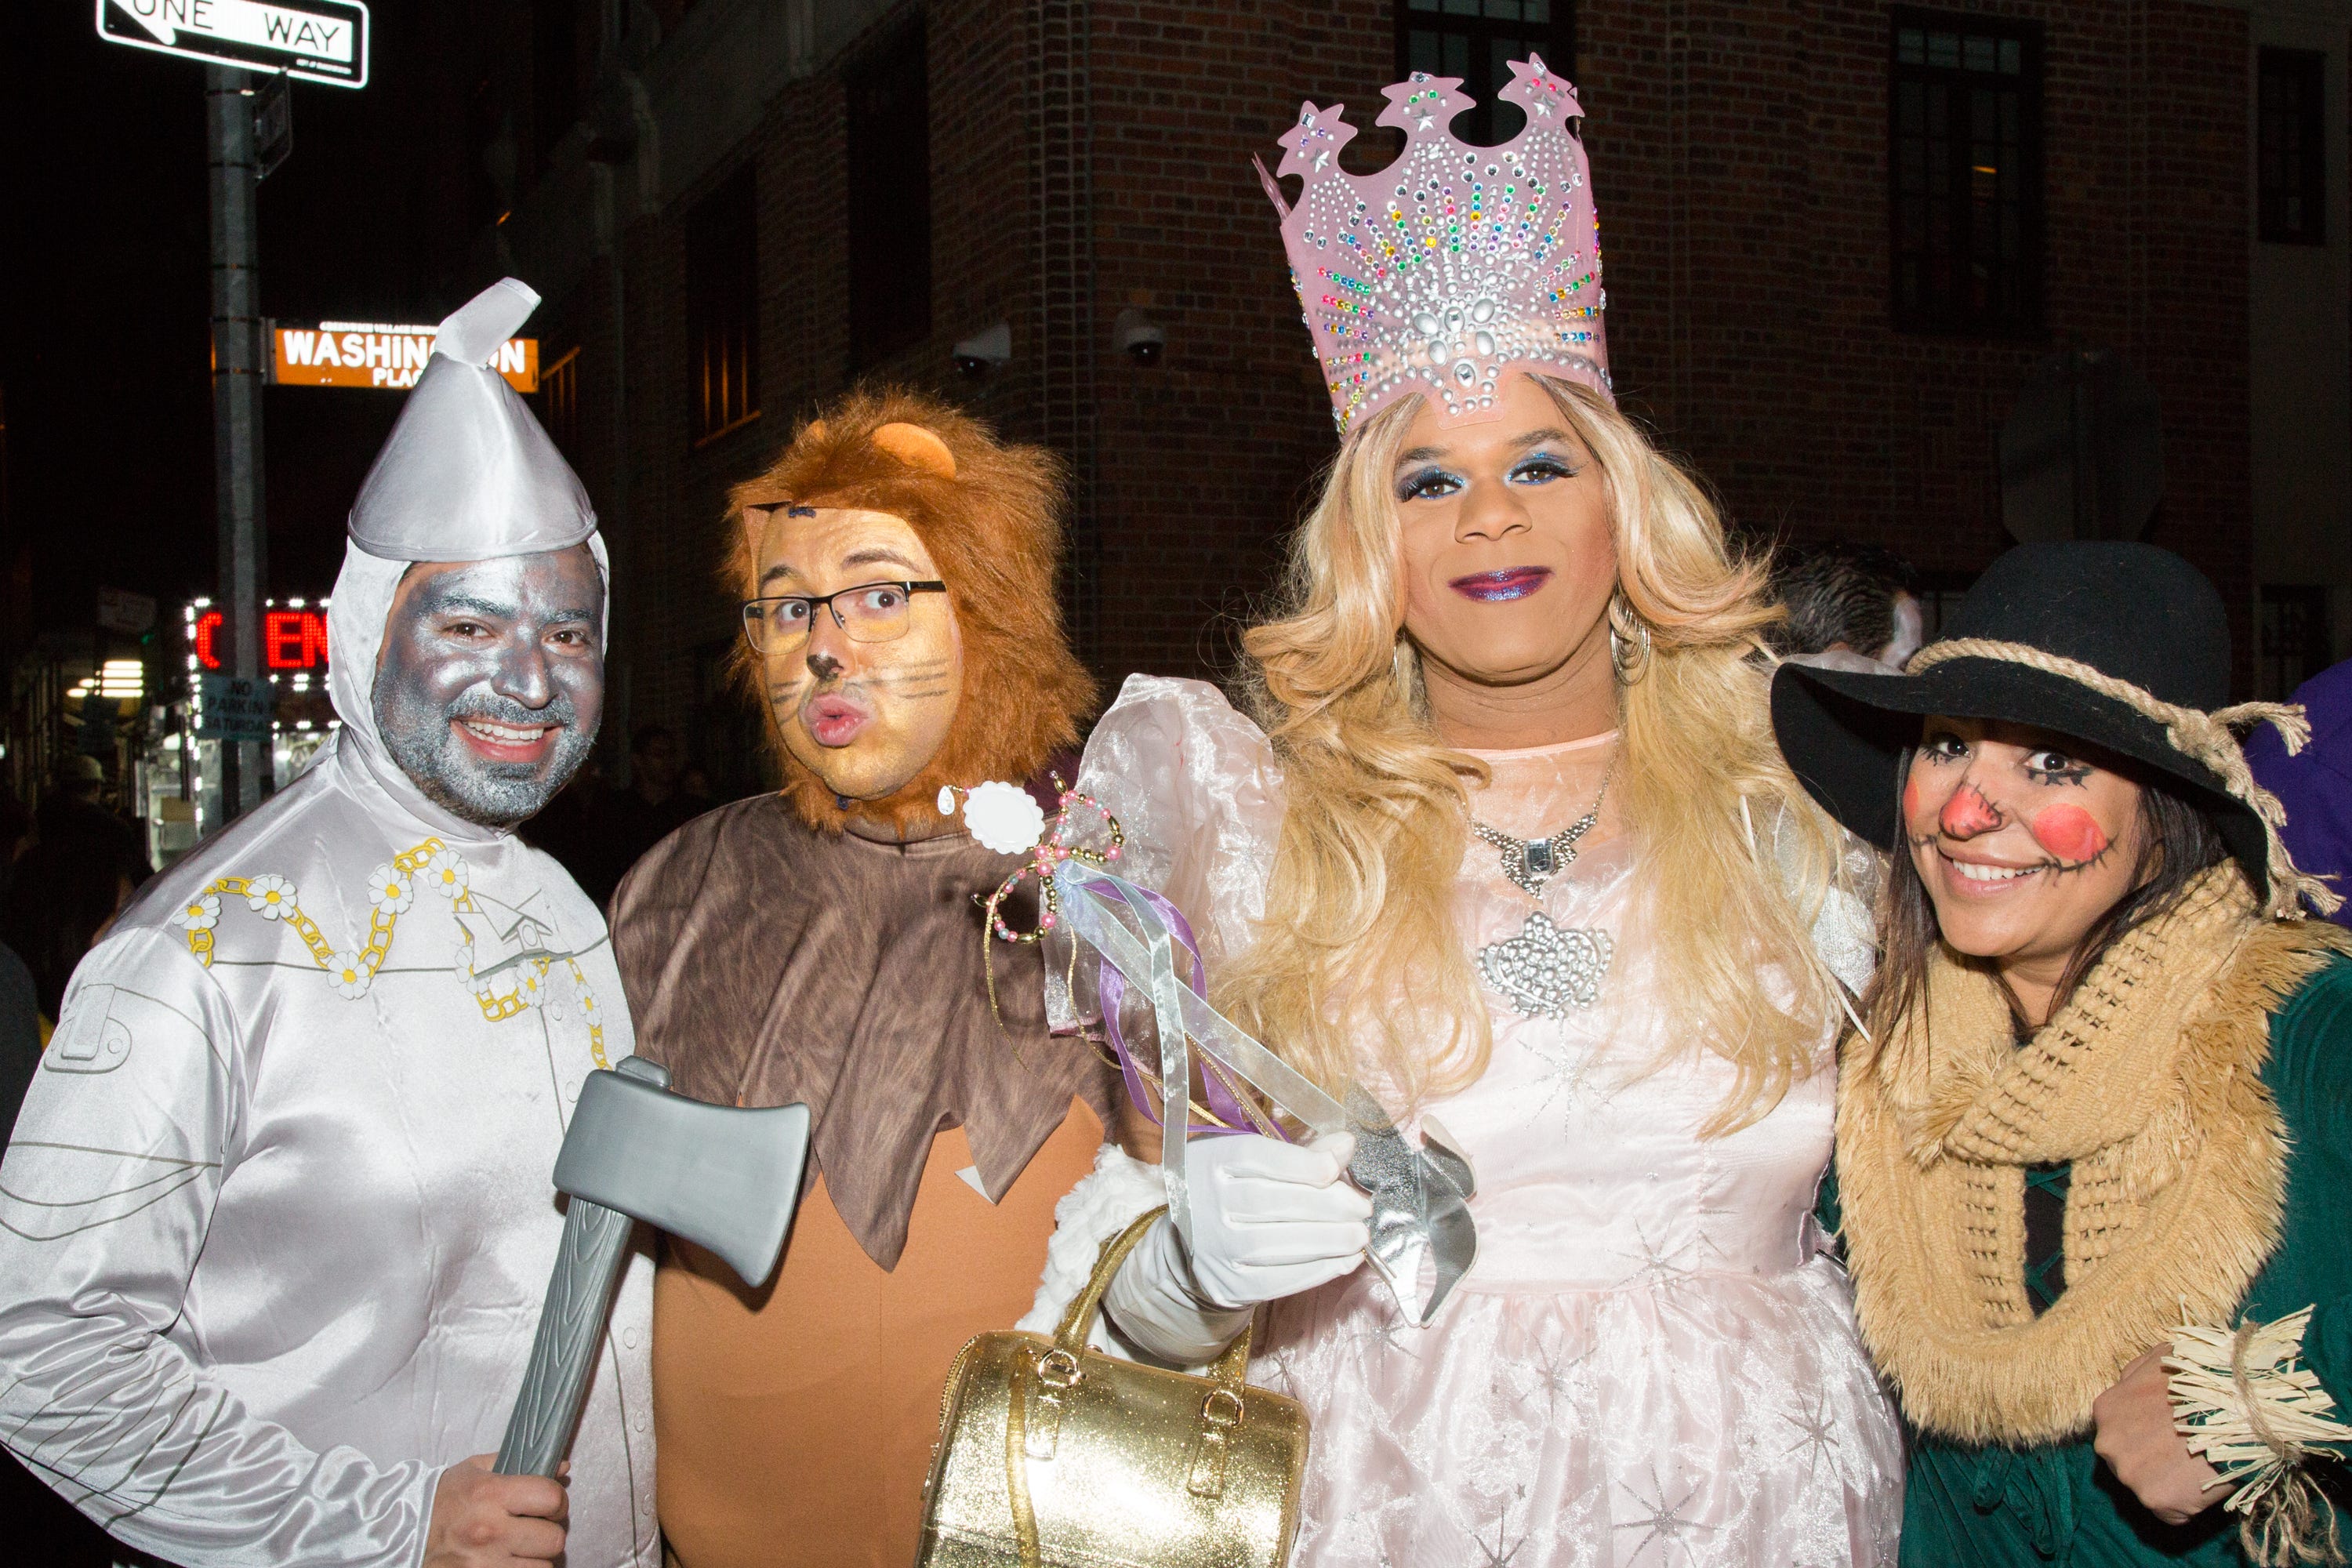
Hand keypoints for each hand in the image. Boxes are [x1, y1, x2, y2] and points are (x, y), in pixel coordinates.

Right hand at [423, 1455, 568, 1566]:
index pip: (551, 1498)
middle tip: (535, 1528)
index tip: (548, 1504)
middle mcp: (490, 1530)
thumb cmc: (441, 1500)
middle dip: (549, 1532)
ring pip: (543, 1567)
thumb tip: (562, 1468)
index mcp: (491, 1494)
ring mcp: (485, 1563)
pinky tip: (509, 1561)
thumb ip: (519, 1464)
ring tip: (520, 1547)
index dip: (556, 1501)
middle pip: (554, 1538)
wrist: (403, 1534)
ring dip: (537, 1558)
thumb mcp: (475, 1470)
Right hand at [1177, 1131, 1370, 1309]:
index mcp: (1212, 1161)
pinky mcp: (1228, 1285)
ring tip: (1360, 1236)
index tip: (1334, 1168)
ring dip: (1326, 1241)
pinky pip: (1276, 1281)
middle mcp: (1206, 1202)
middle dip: (1325, 1205)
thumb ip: (1304, 1155)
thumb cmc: (1236, 1192)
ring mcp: (1215, 1247)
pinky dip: (1316, 1271)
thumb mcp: (1257, 1164)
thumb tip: (1346, 1145)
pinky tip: (1345, 1261)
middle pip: (1269, 1202)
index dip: (1298, 1163)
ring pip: (1273, 1244)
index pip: (1254, 1157)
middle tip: (1362, 1208)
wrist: (1192, 1244)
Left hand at [2092, 1345, 2231, 1524]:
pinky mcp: (2155, 1499)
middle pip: (2127, 1463)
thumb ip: (2135, 1374)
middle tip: (2186, 1452)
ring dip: (2168, 1483)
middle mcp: (2108, 1444)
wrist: (2237, 1407)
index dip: (2147, 1437)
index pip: (2119, 1434)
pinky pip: (2169, 1513)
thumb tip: (2126, 1383)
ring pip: (2145, 1488)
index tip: (2170, 1435)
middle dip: (2152, 1461)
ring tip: (2196, 1465)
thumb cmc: (2202, 1379)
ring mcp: (2130, 1474)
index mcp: (2106, 1410)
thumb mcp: (2160, 1359)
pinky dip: (2185, 1505)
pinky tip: (2201, 1483)